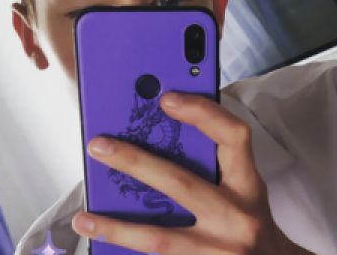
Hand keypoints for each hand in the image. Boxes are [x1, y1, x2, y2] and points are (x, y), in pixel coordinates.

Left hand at [71, 91, 311, 254]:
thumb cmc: (251, 224)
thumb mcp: (245, 190)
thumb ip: (214, 164)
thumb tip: (158, 136)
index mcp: (248, 185)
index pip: (234, 136)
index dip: (202, 112)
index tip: (166, 98)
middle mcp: (238, 217)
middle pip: (180, 183)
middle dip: (134, 162)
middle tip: (98, 146)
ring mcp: (220, 251)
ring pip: (160, 238)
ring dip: (117, 228)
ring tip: (85, 218)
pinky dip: (129, 251)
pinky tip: (103, 246)